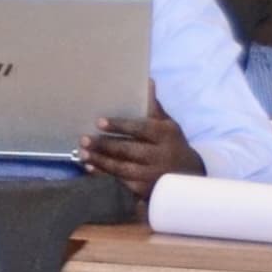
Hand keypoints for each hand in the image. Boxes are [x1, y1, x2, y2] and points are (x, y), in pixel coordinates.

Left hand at [82, 109, 196, 197]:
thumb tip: (147, 82)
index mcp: (166, 135)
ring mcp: (152, 174)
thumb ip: (154, 107)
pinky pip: (121, 182)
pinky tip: (90, 168)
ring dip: (100, 161)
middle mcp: (160, 155)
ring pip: (122, 168)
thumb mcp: (168, 125)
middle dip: (104, 145)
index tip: (99, 122)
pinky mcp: (145, 189)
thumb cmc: (173, 145)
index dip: (120, 126)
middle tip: (84, 138)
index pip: (141, 129)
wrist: (189, 176)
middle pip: (129, 150)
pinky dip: (104, 175)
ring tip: (82, 153)